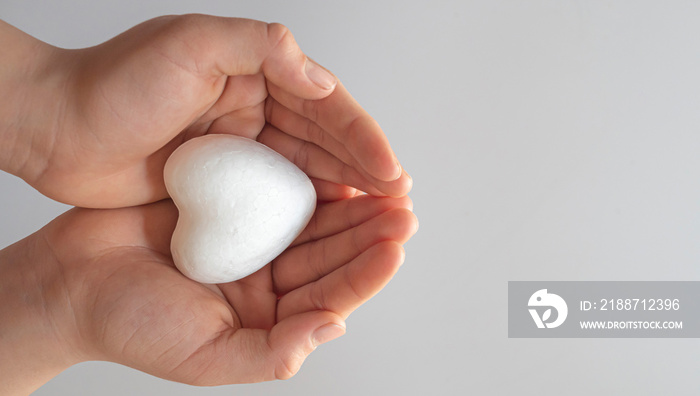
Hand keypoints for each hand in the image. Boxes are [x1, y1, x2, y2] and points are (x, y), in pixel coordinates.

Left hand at [0, 15, 410, 207]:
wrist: (58, 130)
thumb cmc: (115, 83)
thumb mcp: (190, 45)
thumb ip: (261, 48)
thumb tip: (322, 81)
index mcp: (255, 71)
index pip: (325, 106)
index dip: (362, 138)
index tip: (390, 172)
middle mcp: (255, 107)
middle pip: (325, 141)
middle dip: (364, 169)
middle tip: (398, 201)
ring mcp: (240, 148)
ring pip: (306, 171)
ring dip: (344, 193)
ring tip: (378, 217)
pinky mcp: (222, 183)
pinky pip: (274, 197)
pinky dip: (305, 211)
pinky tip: (329, 227)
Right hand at [0, 194, 415, 391]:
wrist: (69, 281)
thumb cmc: (129, 326)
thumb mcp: (204, 356)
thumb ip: (272, 353)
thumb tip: (332, 328)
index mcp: (266, 319)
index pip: (329, 295)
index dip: (365, 272)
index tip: (395, 246)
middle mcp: (264, 281)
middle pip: (329, 256)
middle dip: (367, 233)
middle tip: (402, 209)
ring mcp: (248, 243)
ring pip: (310, 223)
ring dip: (346, 205)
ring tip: (380, 186)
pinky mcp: (228, 208)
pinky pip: (273, 193)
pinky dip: (302, 181)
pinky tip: (329, 167)